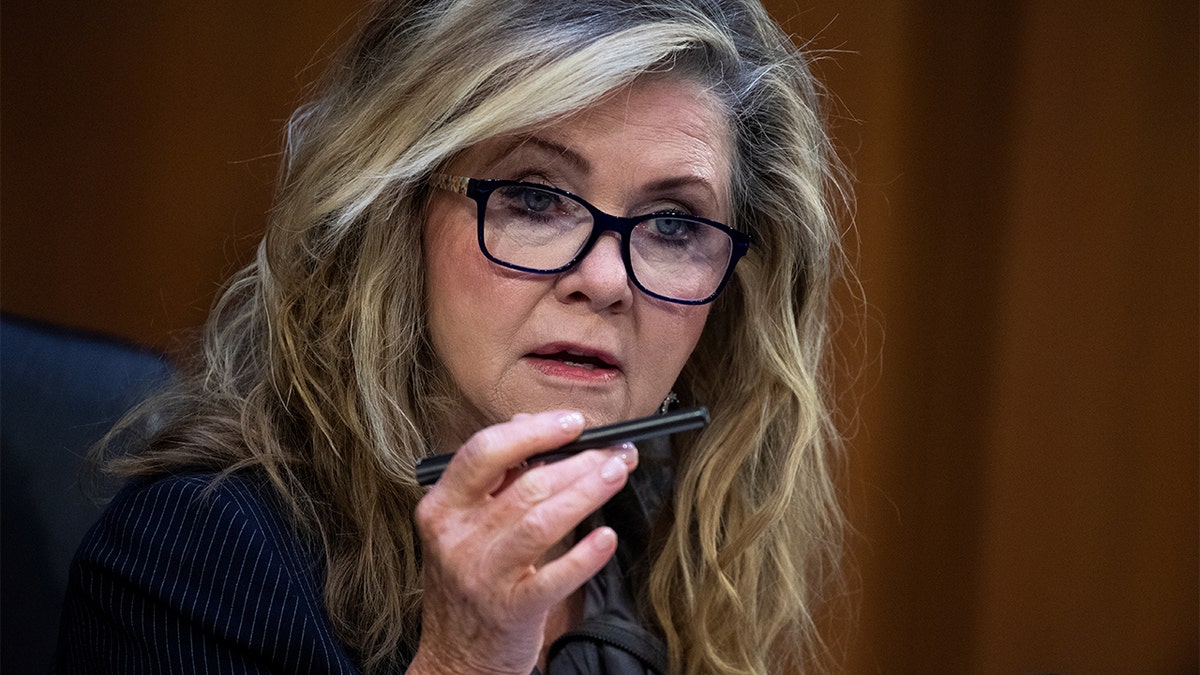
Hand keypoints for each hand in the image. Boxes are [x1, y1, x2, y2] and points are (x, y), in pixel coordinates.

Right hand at [409, 410, 636, 674]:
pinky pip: (556, 576)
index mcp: (442, 508)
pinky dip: (586, 554)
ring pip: (543, 520)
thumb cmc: (468, 582)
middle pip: (525, 484)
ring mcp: (483, 575)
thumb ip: (493, 477)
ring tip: (617, 474)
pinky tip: (607, 537)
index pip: (484, 452)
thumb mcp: (464, 525)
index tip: (573, 422)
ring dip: (588, 492)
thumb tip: (529, 424)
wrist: (455, 658)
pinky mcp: (512, 609)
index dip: (534, 432)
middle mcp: (457, 538)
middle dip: (580, 461)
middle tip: (615, 450)